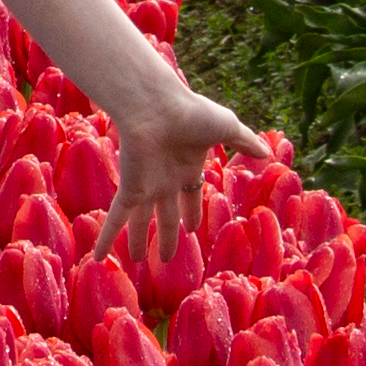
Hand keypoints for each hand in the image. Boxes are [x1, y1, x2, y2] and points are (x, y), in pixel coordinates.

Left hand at [98, 84, 259, 262]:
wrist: (158, 105)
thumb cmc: (192, 114)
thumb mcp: (227, 128)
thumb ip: (246, 142)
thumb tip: (268, 154)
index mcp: (187, 166)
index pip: (190, 196)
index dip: (192, 213)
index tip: (193, 229)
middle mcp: (165, 178)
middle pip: (166, 215)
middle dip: (168, 235)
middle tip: (166, 257)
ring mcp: (146, 185)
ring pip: (141, 221)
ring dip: (138, 241)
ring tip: (135, 260)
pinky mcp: (129, 189)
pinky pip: (116, 220)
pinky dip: (106, 238)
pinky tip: (96, 257)